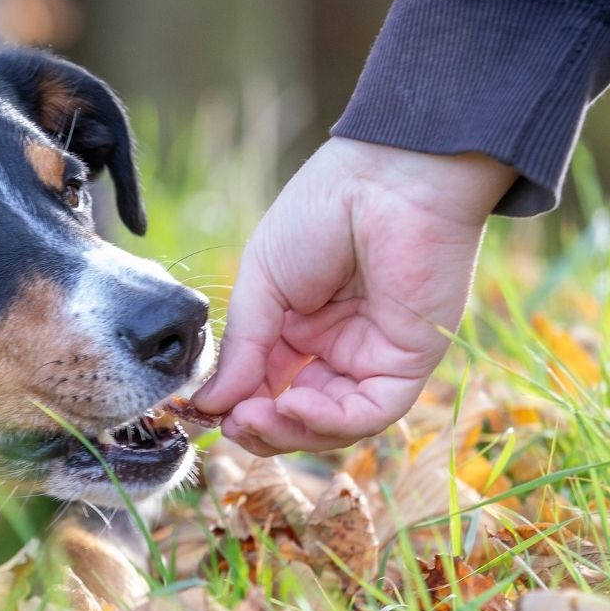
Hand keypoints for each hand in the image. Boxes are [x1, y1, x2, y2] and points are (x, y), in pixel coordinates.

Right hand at [192, 137, 515, 454]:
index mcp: (300, 326)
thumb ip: (241, 347)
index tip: (202, 413)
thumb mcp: (261, 282)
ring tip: (255, 417)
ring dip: (291, 432)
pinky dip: (329, 422)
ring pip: (333, 424)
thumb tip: (209, 405)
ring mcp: (373, 358)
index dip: (236, 406)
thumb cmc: (322, 211)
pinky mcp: (407, 362)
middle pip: (299, 415)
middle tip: (230, 425)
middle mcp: (338, 349)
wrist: (387, 178)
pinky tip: (294, 406)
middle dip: (262, 428)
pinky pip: (369, 412)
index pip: (266, 386)